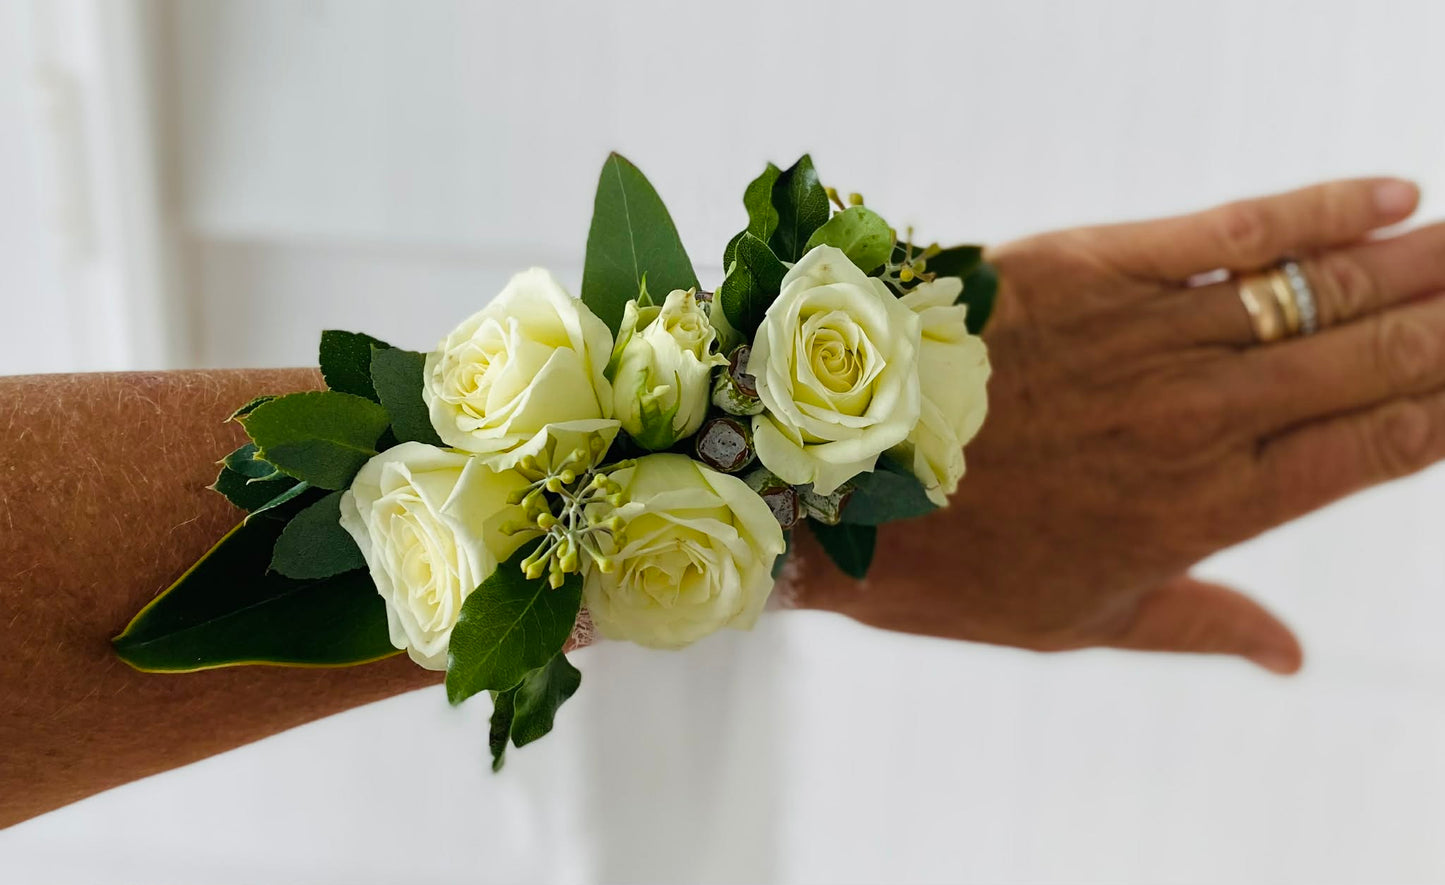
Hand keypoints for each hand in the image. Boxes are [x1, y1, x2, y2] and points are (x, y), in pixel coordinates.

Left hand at [796, 178, 1444, 672]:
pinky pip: (1227, 232)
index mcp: (1202, 513)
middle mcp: (1197, 423)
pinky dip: (1313, 211)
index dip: (1443, 413)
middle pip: (1365, 362)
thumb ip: (1202, 624)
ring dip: (1417, 265)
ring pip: (1316, 294)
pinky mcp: (1090, 271)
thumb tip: (1298, 657)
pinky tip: (1390, 196)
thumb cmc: (953, 568)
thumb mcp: (1081, 620)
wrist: (832, 487)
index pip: (1366, 453)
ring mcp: (1148, 343)